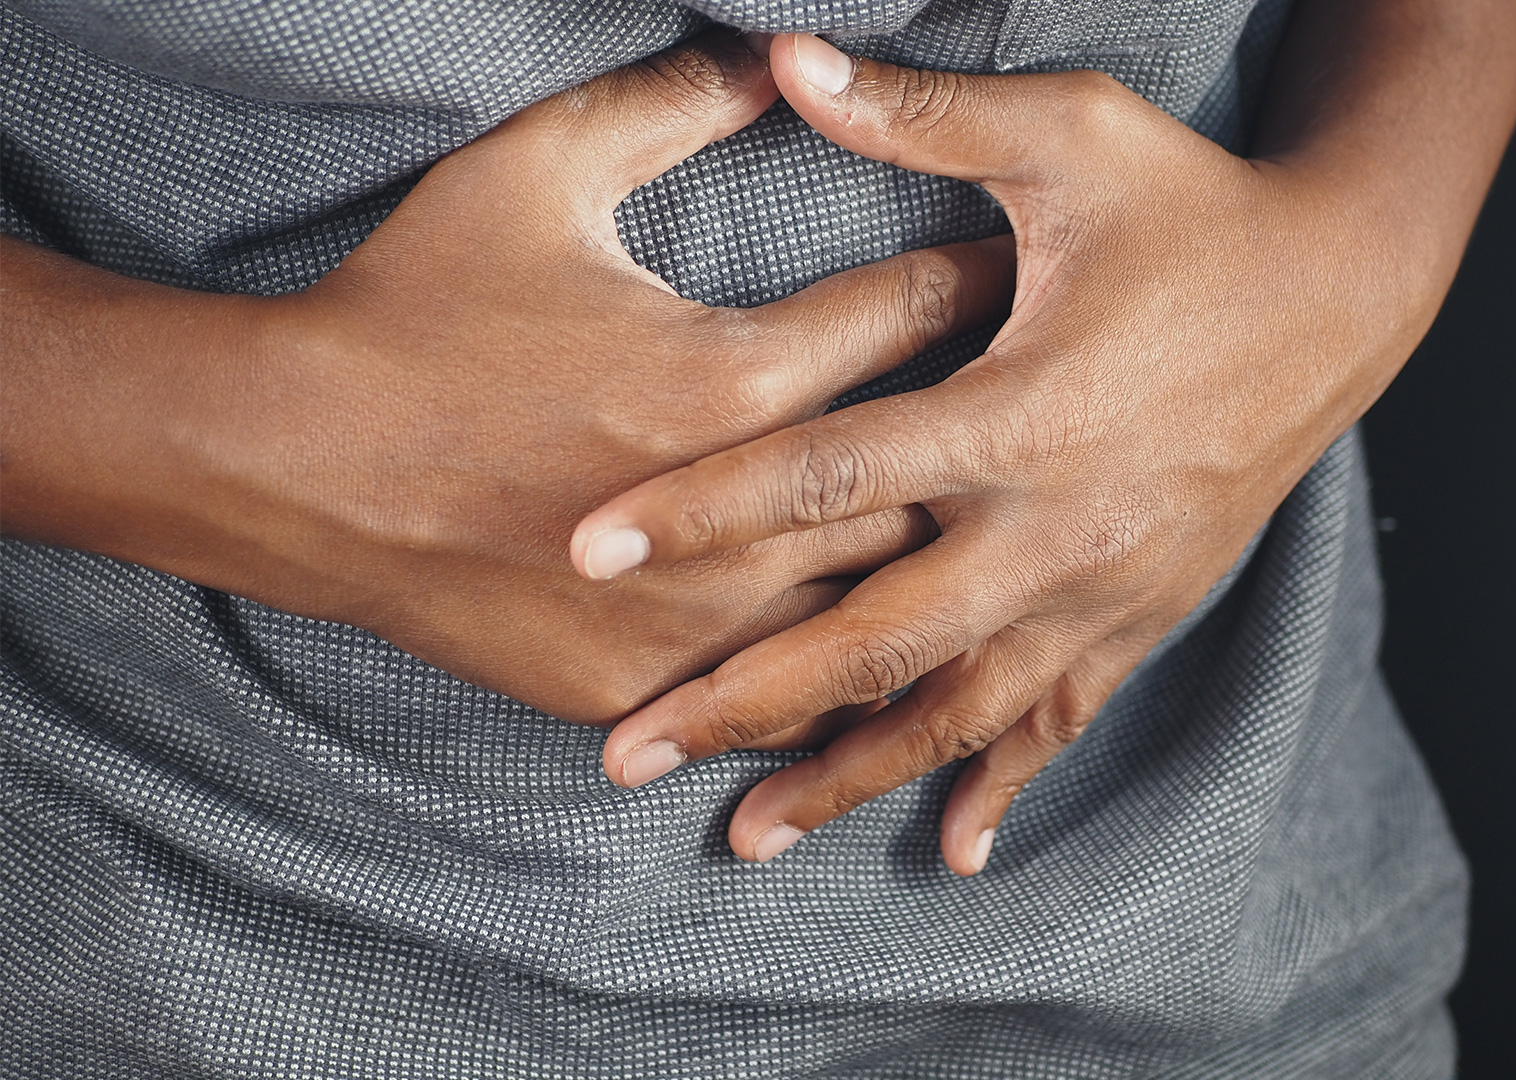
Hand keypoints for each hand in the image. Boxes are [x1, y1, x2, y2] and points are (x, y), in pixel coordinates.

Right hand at [0, 31, 1012, 724]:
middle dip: (999, 439)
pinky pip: (784, 696)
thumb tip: (777, 55)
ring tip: (1013, 547)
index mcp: (738, 379)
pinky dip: (843, 675)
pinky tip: (894, 656)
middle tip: (1061, 409)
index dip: (991, 277)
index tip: (1041, 264)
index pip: (917, 315)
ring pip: (881, 608)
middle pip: (937, 477)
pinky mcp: (643, 682)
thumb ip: (674, 102)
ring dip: (946, 572)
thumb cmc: (415, 307)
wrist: (292, 463)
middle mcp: (747, 513)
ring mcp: (700, 616)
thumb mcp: (538, 170)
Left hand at [575, 36, 1451, 870]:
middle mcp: (1060, 525)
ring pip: (958, 709)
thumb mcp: (1074, 139)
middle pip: (874, 636)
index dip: (706, 507)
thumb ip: (923, 114)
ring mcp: (1107, 587)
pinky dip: (999, 785)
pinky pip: (1060, 720)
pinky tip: (950, 851)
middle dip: (743, 698)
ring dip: (847, 774)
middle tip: (624, 751)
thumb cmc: (1201, 209)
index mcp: (1024, 408)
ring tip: (744, 838)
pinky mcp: (1146, 614)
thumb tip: (782, 55)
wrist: (1348, 293)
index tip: (593, 547)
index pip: (832, 473)